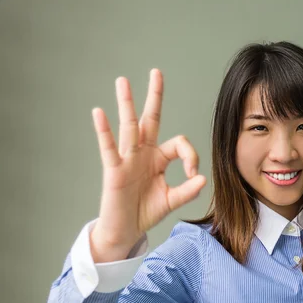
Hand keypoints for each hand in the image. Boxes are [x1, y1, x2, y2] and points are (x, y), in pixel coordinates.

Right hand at [90, 68, 205, 258]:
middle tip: (156, 72)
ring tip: (123, 81)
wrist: (126, 230)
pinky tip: (99, 113)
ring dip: (127, 104)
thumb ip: (187, 190)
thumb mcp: (172, 200)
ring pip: (128, 126)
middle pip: (150, 119)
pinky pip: (108, 147)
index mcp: (158, 158)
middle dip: (154, 96)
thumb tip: (203, 178)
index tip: (192, 174)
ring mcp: (127, 159)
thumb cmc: (146, 211)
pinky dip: (104, 130)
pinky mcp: (113, 169)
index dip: (190, 156)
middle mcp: (143, 153)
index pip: (179, 143)